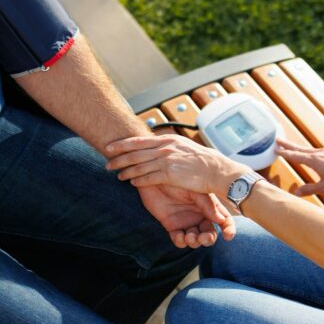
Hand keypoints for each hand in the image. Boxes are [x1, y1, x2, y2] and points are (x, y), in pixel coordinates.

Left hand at [106, 134, 242, 194]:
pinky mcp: (170, 174)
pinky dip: (138, 180)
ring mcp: (166, 161)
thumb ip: (167, 145)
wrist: (215, 170)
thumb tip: (155, 143)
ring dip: (126, 171)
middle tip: (107, 163)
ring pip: (139, 166)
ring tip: (118, 175)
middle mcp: (164, 148)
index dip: (122, 144)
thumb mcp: (183, 146)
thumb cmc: (201, 160)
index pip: (138, 141)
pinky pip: (148, 178)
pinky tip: (132, 183)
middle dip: (118, 159)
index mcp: (167, 140)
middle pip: (134, 153)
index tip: (109, 147)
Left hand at [137, 184, 236, 248]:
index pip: (223, 220)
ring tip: (190, 237)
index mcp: (209, 206)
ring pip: (195, 239)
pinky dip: (181, 241)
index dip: (228, 229)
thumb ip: (207, 205)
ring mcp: (186, 222)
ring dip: (195, 242)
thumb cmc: (176, 180)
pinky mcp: (172, 226)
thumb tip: (221, 220)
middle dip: (208, 239)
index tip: (228, 236)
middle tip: (202, 238)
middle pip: (209, 233)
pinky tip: (180, 236)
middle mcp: (199, 216)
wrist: (154, 178)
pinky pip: (179, 240)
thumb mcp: (195, 190)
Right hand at [276, 139, 323, 194]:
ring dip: (296, 147)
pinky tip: (308, 154)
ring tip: (289, 147)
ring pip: (306, 149)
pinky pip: (314, 151)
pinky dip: (306, 151)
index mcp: (313, 161)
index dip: (285, 153)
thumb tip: (296, 193)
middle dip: (287, 145)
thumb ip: (309, 189)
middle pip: (299, 148)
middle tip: (277, 140)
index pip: (295, 156)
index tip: (276, 150)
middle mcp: (317, 154)